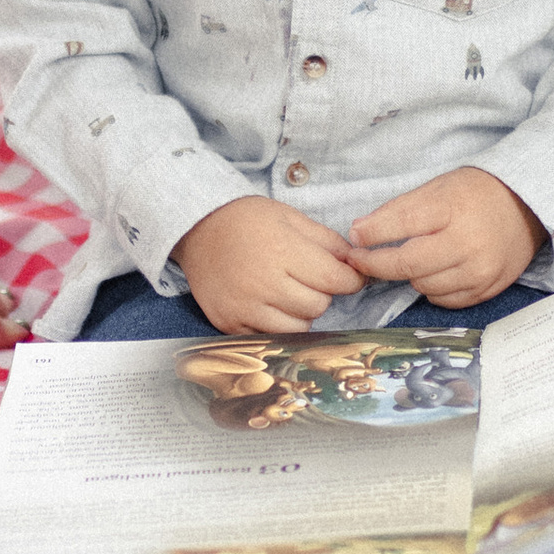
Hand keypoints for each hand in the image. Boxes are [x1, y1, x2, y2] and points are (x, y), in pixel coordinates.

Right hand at [175, 198, 365, 332]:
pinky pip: (270, 336)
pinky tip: (268, 304)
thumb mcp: (289, 217)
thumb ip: (327, 241)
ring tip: (288, 292)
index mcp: (282, 251)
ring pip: (299, 327)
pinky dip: (277, 324)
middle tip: (309, 279)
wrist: (196, 229)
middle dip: (322, 293)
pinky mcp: (229, 324)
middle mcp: (263, 283)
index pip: (335, 279)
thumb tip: (357, 262)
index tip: (349, 276)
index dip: (350, 279)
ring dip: (301, 312)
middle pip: (318, 306)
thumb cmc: (246, 220)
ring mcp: (244, 308)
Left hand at [347, 168, 541, 305]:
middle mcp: (468, 244)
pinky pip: (446, 301)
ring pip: (424, 286)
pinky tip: (435, 272)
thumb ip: (397, 210)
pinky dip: (433, 289)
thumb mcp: (437, 188)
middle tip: (363, 260)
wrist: (528, 207)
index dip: (371, 238)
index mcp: (452, 209)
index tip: (352, 242)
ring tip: (413, 258)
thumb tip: (358, 233)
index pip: (401, 227)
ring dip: (410, 275)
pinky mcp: (488, 289)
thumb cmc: (477, 193)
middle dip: (379, 264)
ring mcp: (480, 270)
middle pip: (409, 266)